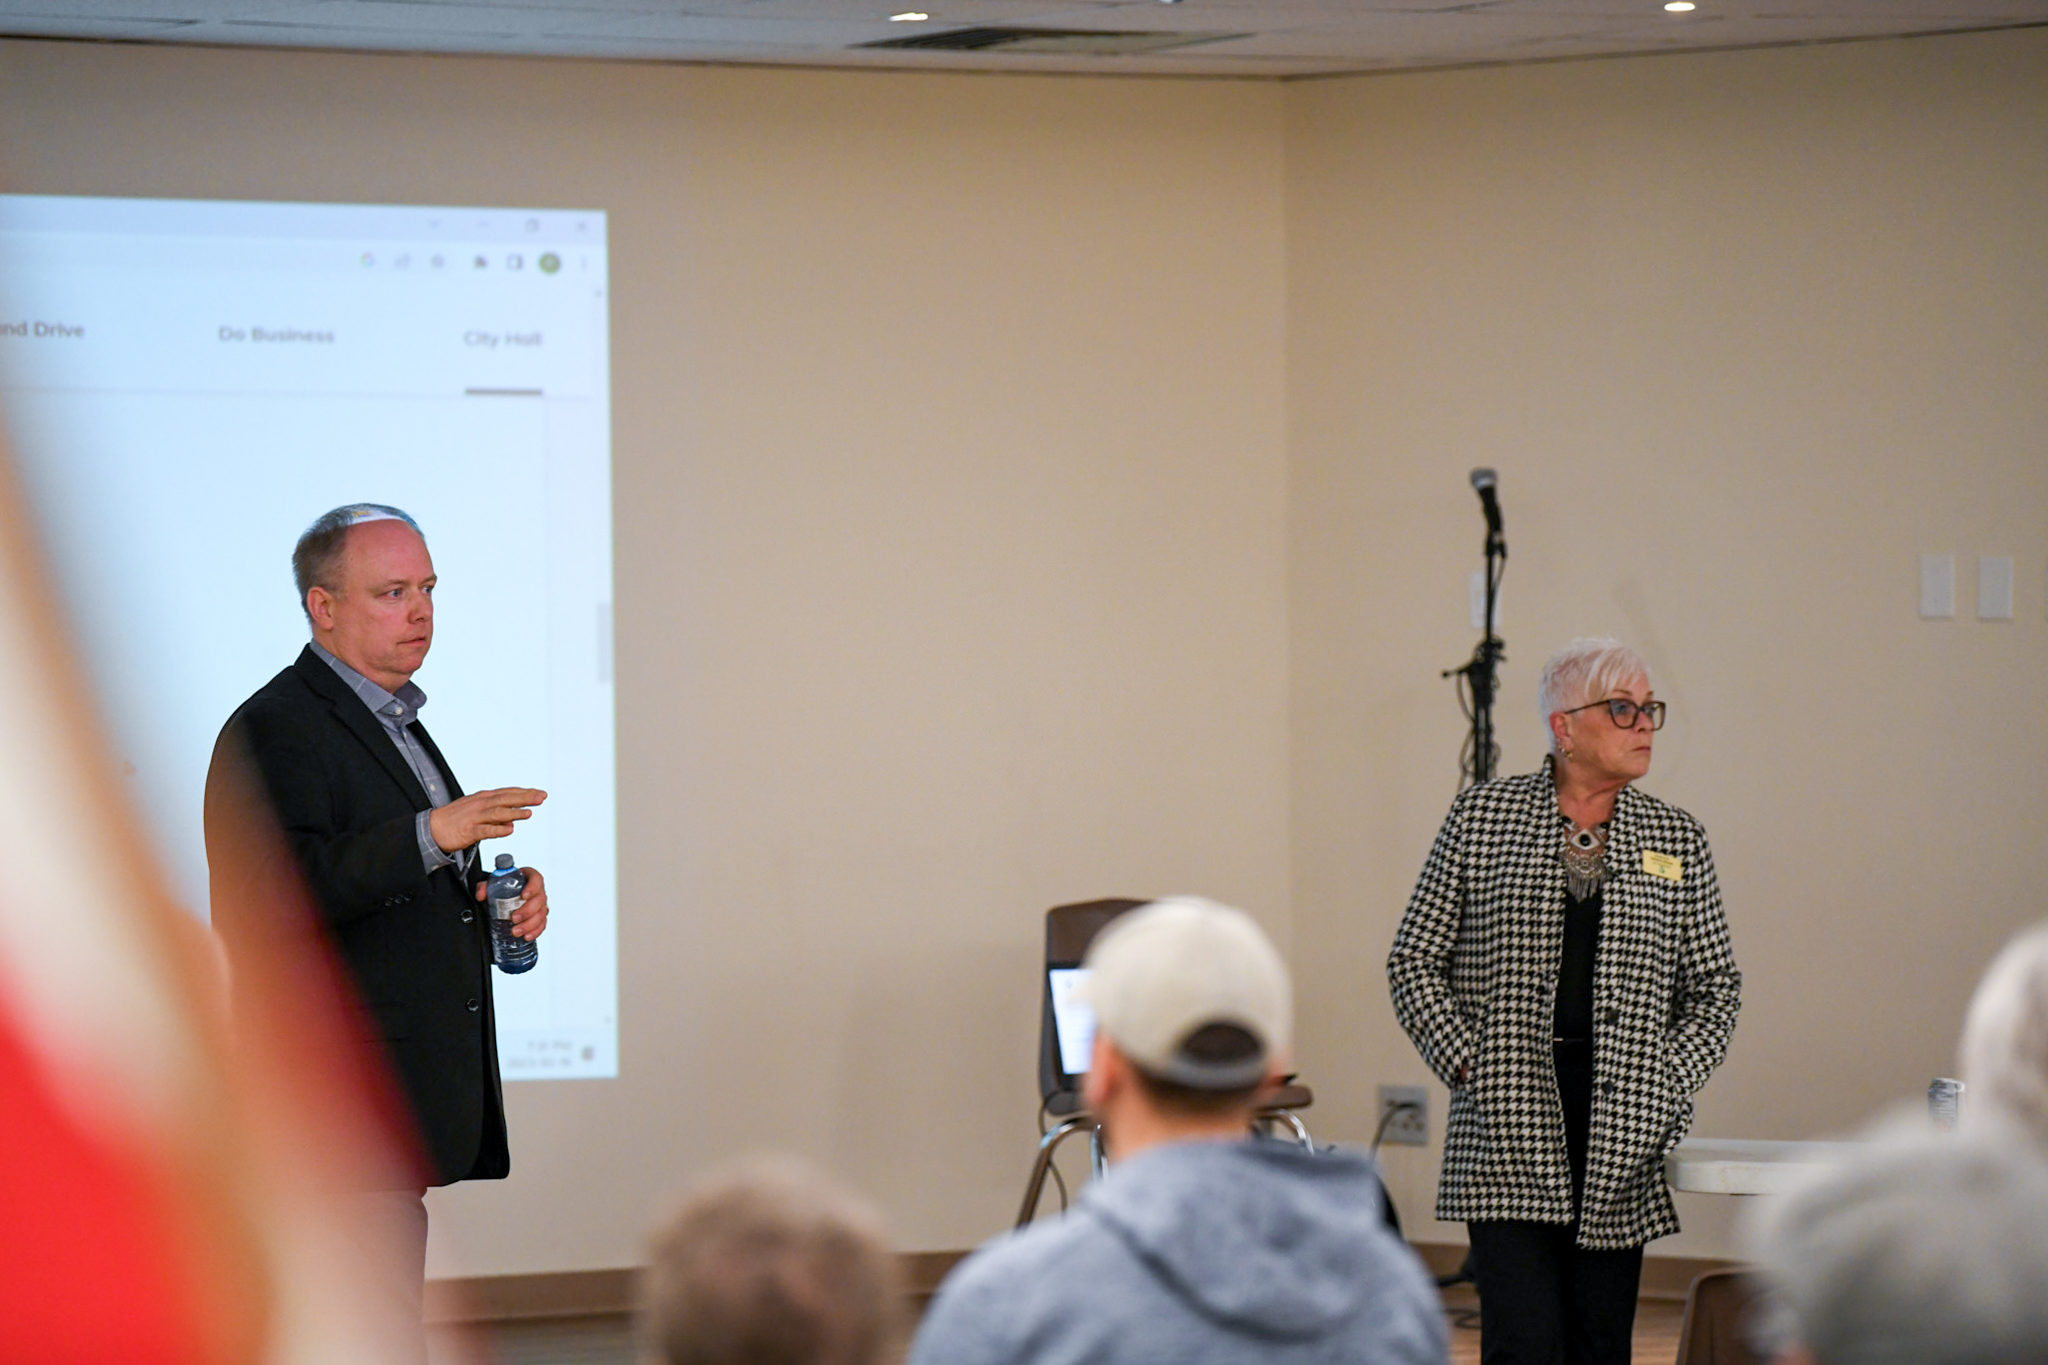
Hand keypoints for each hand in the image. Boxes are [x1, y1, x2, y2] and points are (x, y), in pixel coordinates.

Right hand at [428, 788, 544, 851]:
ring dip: (514, 813)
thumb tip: (513, 819)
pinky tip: (509, 830)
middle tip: (541, 797)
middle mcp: (481, 804)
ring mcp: (475, 817)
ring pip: (497, 813)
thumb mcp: (477, 809)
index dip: (524, 792)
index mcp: (484, 798)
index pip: (507, 792)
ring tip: (529, 813)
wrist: (432, 828)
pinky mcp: (468, 831)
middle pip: (506, 799)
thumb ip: (495, 812)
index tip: (540, 793)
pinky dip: (497, 830)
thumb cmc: (456, 819)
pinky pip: (485, 830)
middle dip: (525, 798)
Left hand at [479, 866, 547, 940]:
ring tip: (516, 931)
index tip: (523, 896)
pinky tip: (526, 936)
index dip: (532, 887)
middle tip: (514, 918)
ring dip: (529, 925)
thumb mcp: (492, 884)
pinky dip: (535, 931)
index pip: (536, 879)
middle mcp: (538, 891)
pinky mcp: (539, 916)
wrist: (505, 895)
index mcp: (529, 878)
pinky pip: (542, 924)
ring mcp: (540, 904)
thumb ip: (484, 887)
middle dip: (527, 911)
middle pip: (539, 900)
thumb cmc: (503, 886)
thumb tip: (480, 895)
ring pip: (541, 914)